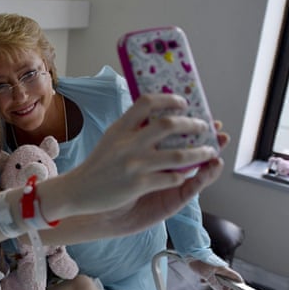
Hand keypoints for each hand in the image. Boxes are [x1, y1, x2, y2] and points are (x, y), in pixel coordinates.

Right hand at [68, 93, 222, 214]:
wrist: (78, 190)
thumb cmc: (98, 164)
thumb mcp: (110, 138)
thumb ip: (131, 127)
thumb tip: (157, 113)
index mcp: (120, 128)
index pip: (147, 102)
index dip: (169, 99)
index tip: (183, 103)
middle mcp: (128, 144)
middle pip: (169, 125)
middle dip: (193, 124)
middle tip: (203, 126)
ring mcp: (134, 165)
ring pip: (179, 155)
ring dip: (200, 152)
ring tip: (210, 151)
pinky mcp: (139, 185)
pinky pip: (171, 178)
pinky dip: (183, 175)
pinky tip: (186, 174)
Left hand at [187, 259, 243, 289]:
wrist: (190, 252)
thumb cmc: (199, 261)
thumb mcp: (207, 276)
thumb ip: (214, 284)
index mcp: (224, 269)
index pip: (236, 278)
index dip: (240, 285)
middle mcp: (221, 268)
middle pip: (227, 281)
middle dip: (223, 288)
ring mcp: (214, 268)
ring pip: (218, 279)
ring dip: (213, 283)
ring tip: (205, 282)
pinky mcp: (208, 268)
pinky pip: (211, 276)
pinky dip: (207, 279)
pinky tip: (202, 279)